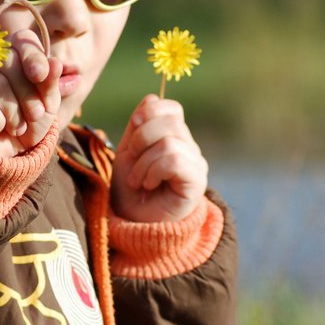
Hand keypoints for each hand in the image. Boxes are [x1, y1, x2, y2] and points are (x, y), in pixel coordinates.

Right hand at [0, 29, 60, 157]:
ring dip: (14, 112)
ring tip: (17, 127)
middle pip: (9, 61)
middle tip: (35, 115)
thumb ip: (50, 83)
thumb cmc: (27, 121)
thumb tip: (55, 63)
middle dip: (28, 93)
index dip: (33, 56)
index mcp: (12, 53)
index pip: (21, 40)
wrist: (5, 152)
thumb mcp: (46, 104)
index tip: (40, 76)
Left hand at [111, 94, 207, 222]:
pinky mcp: (196, 180)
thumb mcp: (128, 151)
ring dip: (143, 162)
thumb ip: (138, 125)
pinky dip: (153, 171)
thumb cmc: (130, 190)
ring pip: (169, 141)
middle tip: (132, 162)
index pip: (169, 107)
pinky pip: (174, 160)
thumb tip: (151, 99)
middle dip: (141, 139)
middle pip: (169, 120)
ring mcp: (196, 163)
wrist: (134, 225)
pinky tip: (149, 184)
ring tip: (138, 179)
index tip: (133, 133)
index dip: (148, 113)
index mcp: (173, 136)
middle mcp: (189, 146)